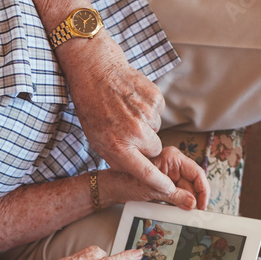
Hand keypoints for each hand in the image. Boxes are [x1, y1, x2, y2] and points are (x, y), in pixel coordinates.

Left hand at [58, 36, 172, 194]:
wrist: (95, 70)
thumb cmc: (92, 105)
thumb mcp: (95, 138)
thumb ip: (116, 157)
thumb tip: (133, 171)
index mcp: (118, 145)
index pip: (146, 172)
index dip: (160, 183)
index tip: (168, 189)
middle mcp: (135, 131)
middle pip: (155, 149)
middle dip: (146, 144)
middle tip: (128, 130)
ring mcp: (147, 114)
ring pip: (157, 130)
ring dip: (146, 125)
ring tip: (126, 111)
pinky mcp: (155, 98)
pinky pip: (158, 113)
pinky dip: (148, 109)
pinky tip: (132, 101)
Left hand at [98, 146, 209, 209]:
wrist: (114, 188)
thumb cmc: (127, 182)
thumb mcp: (153, 191)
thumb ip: (174, 196)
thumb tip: (192, 203)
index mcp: (172, 157)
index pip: (197, 173)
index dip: (203, 190)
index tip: (202, 205)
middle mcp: (174, 163)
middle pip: (194, 183)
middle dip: (195, 198)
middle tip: (196, 213)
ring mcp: (171, 173)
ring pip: (187, 190)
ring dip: (187, 202)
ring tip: (186, 213)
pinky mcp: (167, 183)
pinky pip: (179, 193)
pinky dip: (180, 202)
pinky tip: (178, 209)